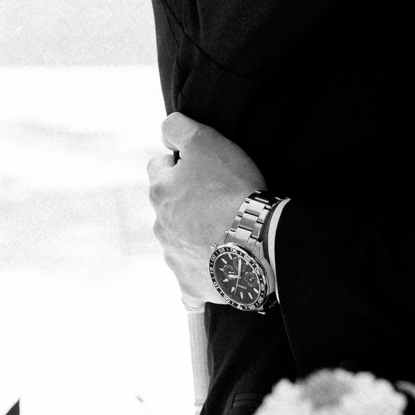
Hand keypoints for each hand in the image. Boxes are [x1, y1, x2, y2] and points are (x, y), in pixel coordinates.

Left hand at [148, 113, 264, 301]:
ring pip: (179, 242)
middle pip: (169, 206)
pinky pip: (189, 286)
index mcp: (159, 192)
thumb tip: (166, 132)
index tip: (204, 167)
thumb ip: (177, 128)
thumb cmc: (232, 188)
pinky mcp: (192, 285)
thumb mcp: (204, 141)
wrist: (255, 240)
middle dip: (187, 201)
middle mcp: (160, 227)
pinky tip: (212, 279)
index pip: (158, 167)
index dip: (181, 163)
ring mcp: (174, 259)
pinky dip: (199, 278)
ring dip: (196, 236)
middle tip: (220, 198)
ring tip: (227, 232)